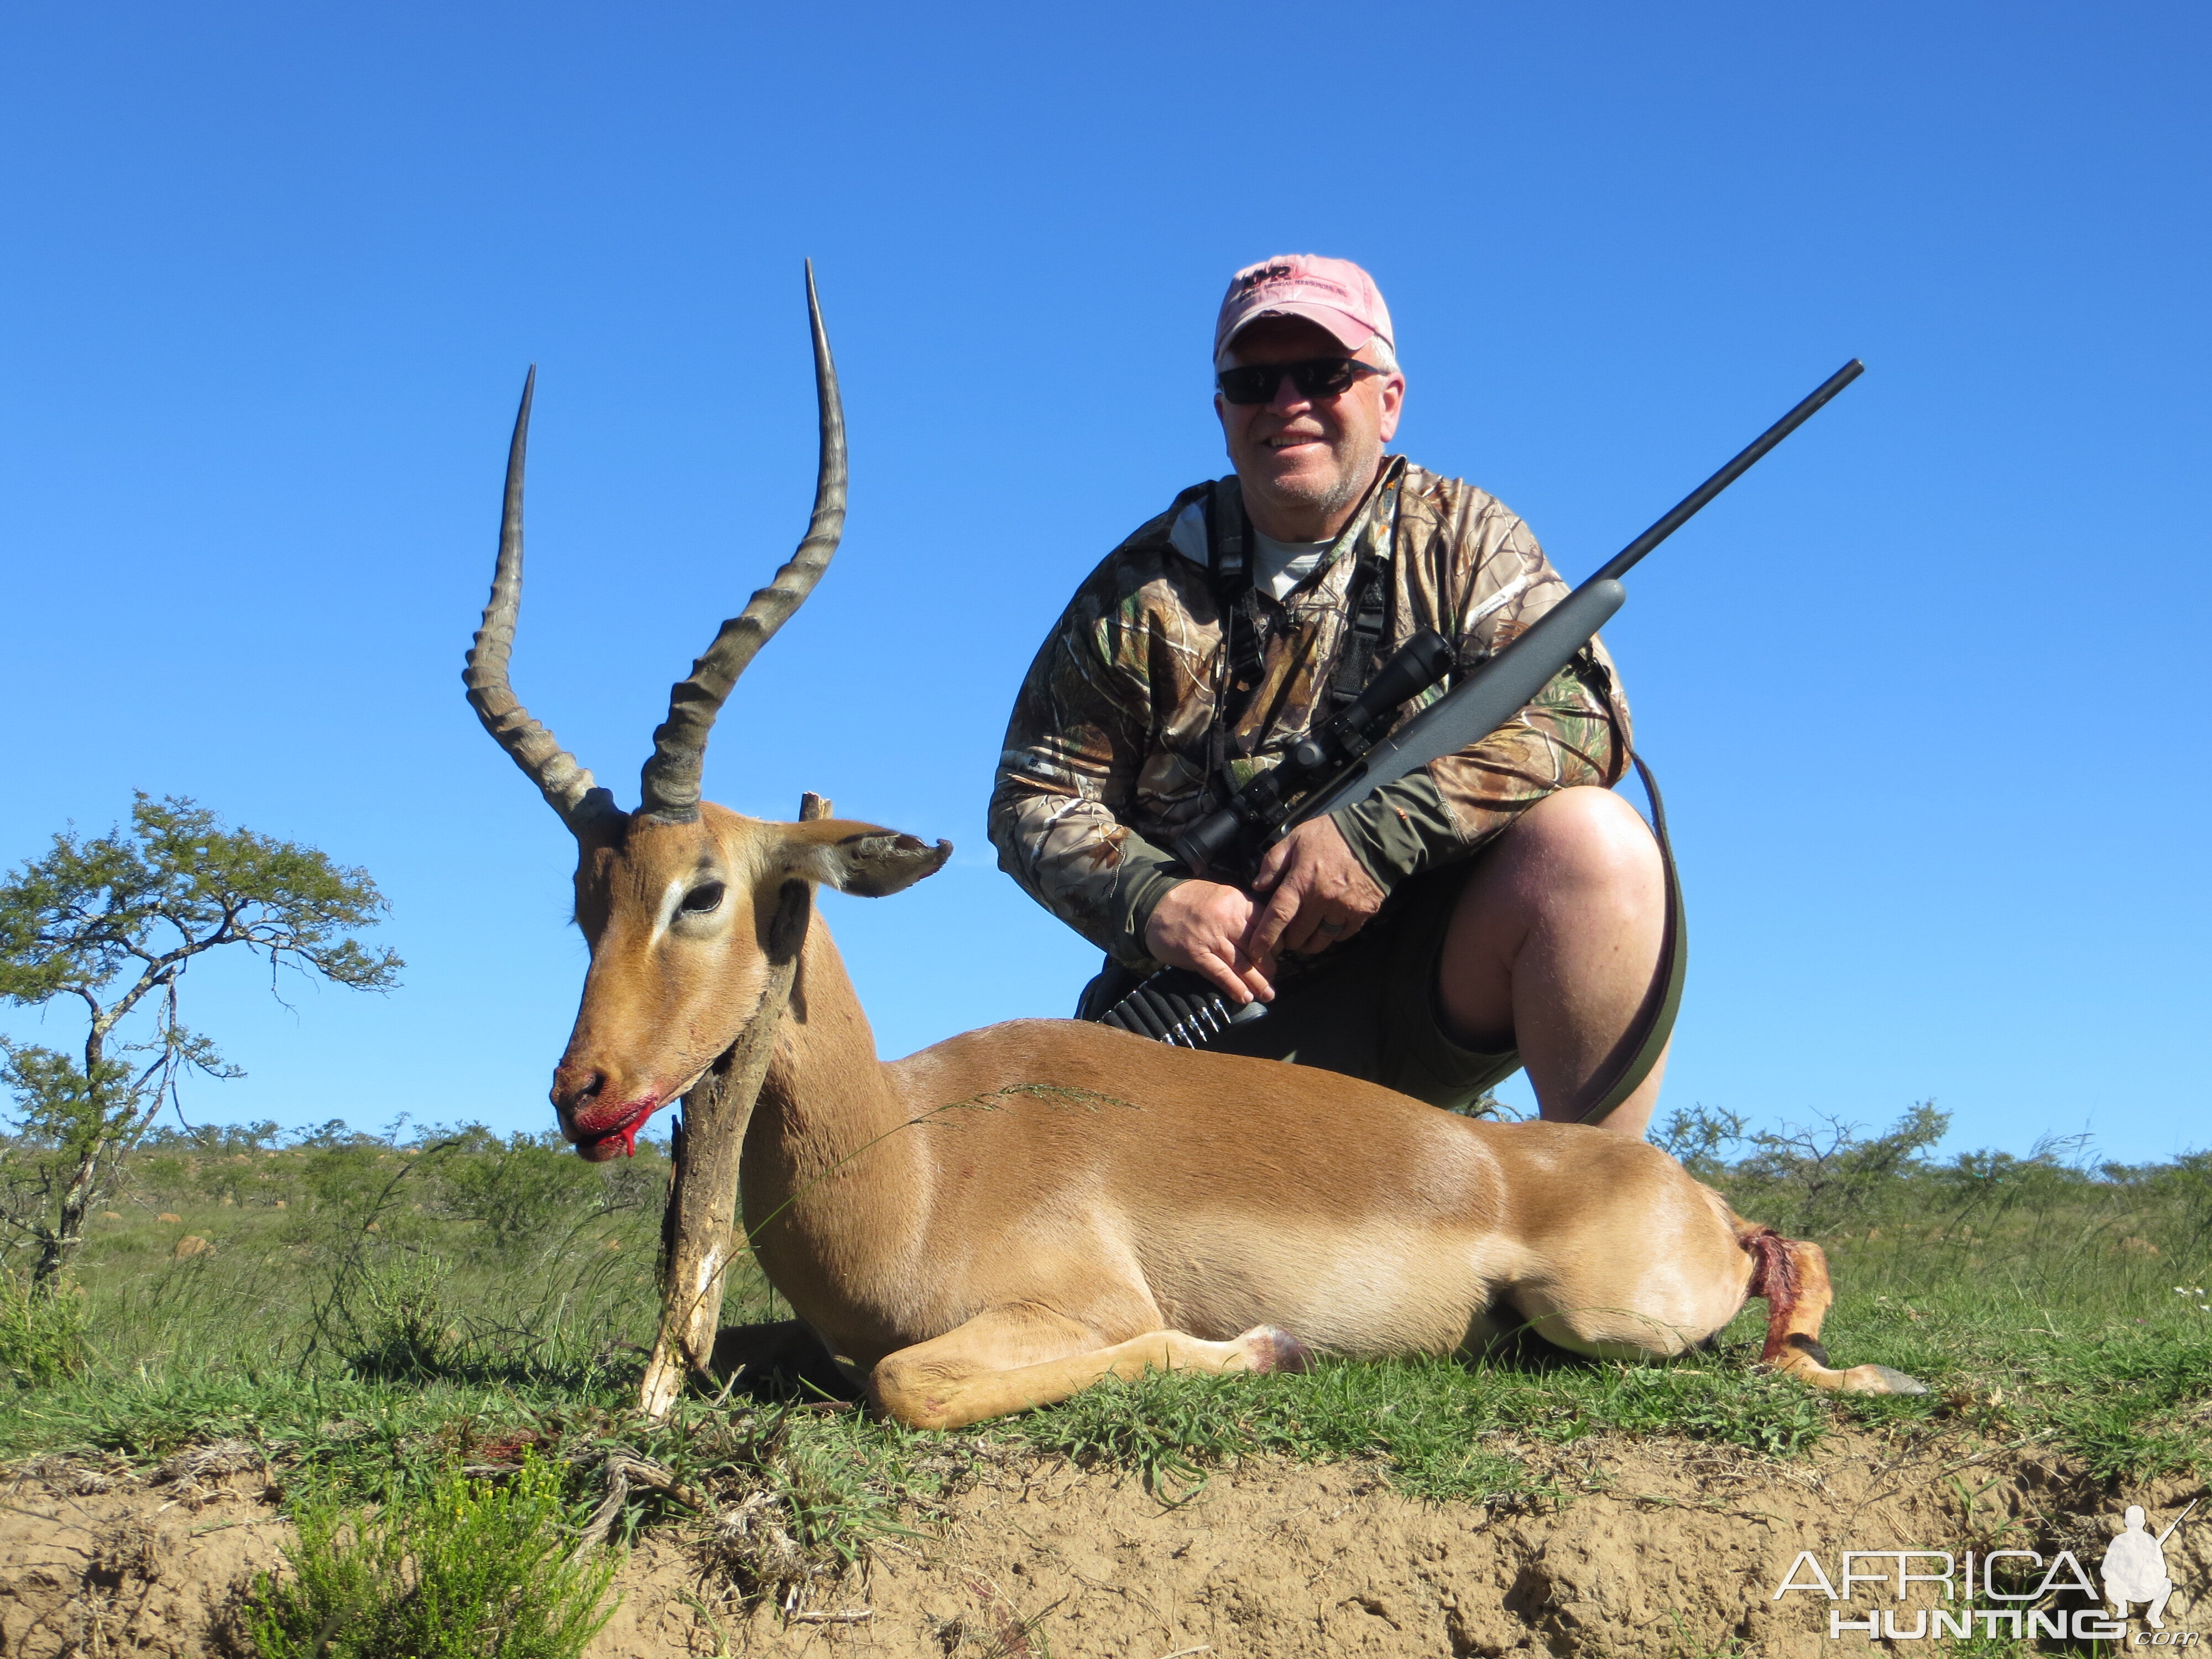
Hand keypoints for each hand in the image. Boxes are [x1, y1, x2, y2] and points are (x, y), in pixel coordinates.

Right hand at [1143, 880, 1273, 1004]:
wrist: (1154, 904)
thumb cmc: (1190, 901)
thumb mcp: (1221, 895)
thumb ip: (1241, 912)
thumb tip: (1263, 936)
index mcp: (1236, 901)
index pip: (1265, 926)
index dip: (1274, 944)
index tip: (1276, 956)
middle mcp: (1226, 919)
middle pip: (1257, 948)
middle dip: (1268, 967)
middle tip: (1273, 979)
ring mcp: (1211, 938)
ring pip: (1242, 964)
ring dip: (1257, 983)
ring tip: (1267, 995)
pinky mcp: (1195, 954)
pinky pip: (1220, 974)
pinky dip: (1234, 988)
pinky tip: (1245, 997)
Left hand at [1244, 817, 1383, 962]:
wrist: (1374, 835)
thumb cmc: (1331, 835)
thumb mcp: (1296, 838)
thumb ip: (1273, 861)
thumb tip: (1258, 886)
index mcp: (1302, 880)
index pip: (1279, 915)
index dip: (1266, 936)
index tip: (1257, 951)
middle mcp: (1322, 899)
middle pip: (1299, 934)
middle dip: (1288, 940)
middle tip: (1285, 938)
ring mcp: (1344, 908)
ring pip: (1321, 939)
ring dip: (1310, 943)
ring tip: (1305, 940)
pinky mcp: (1362, 912)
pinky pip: (1343, 934)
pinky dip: (1333, 936)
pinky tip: (1328, 928)